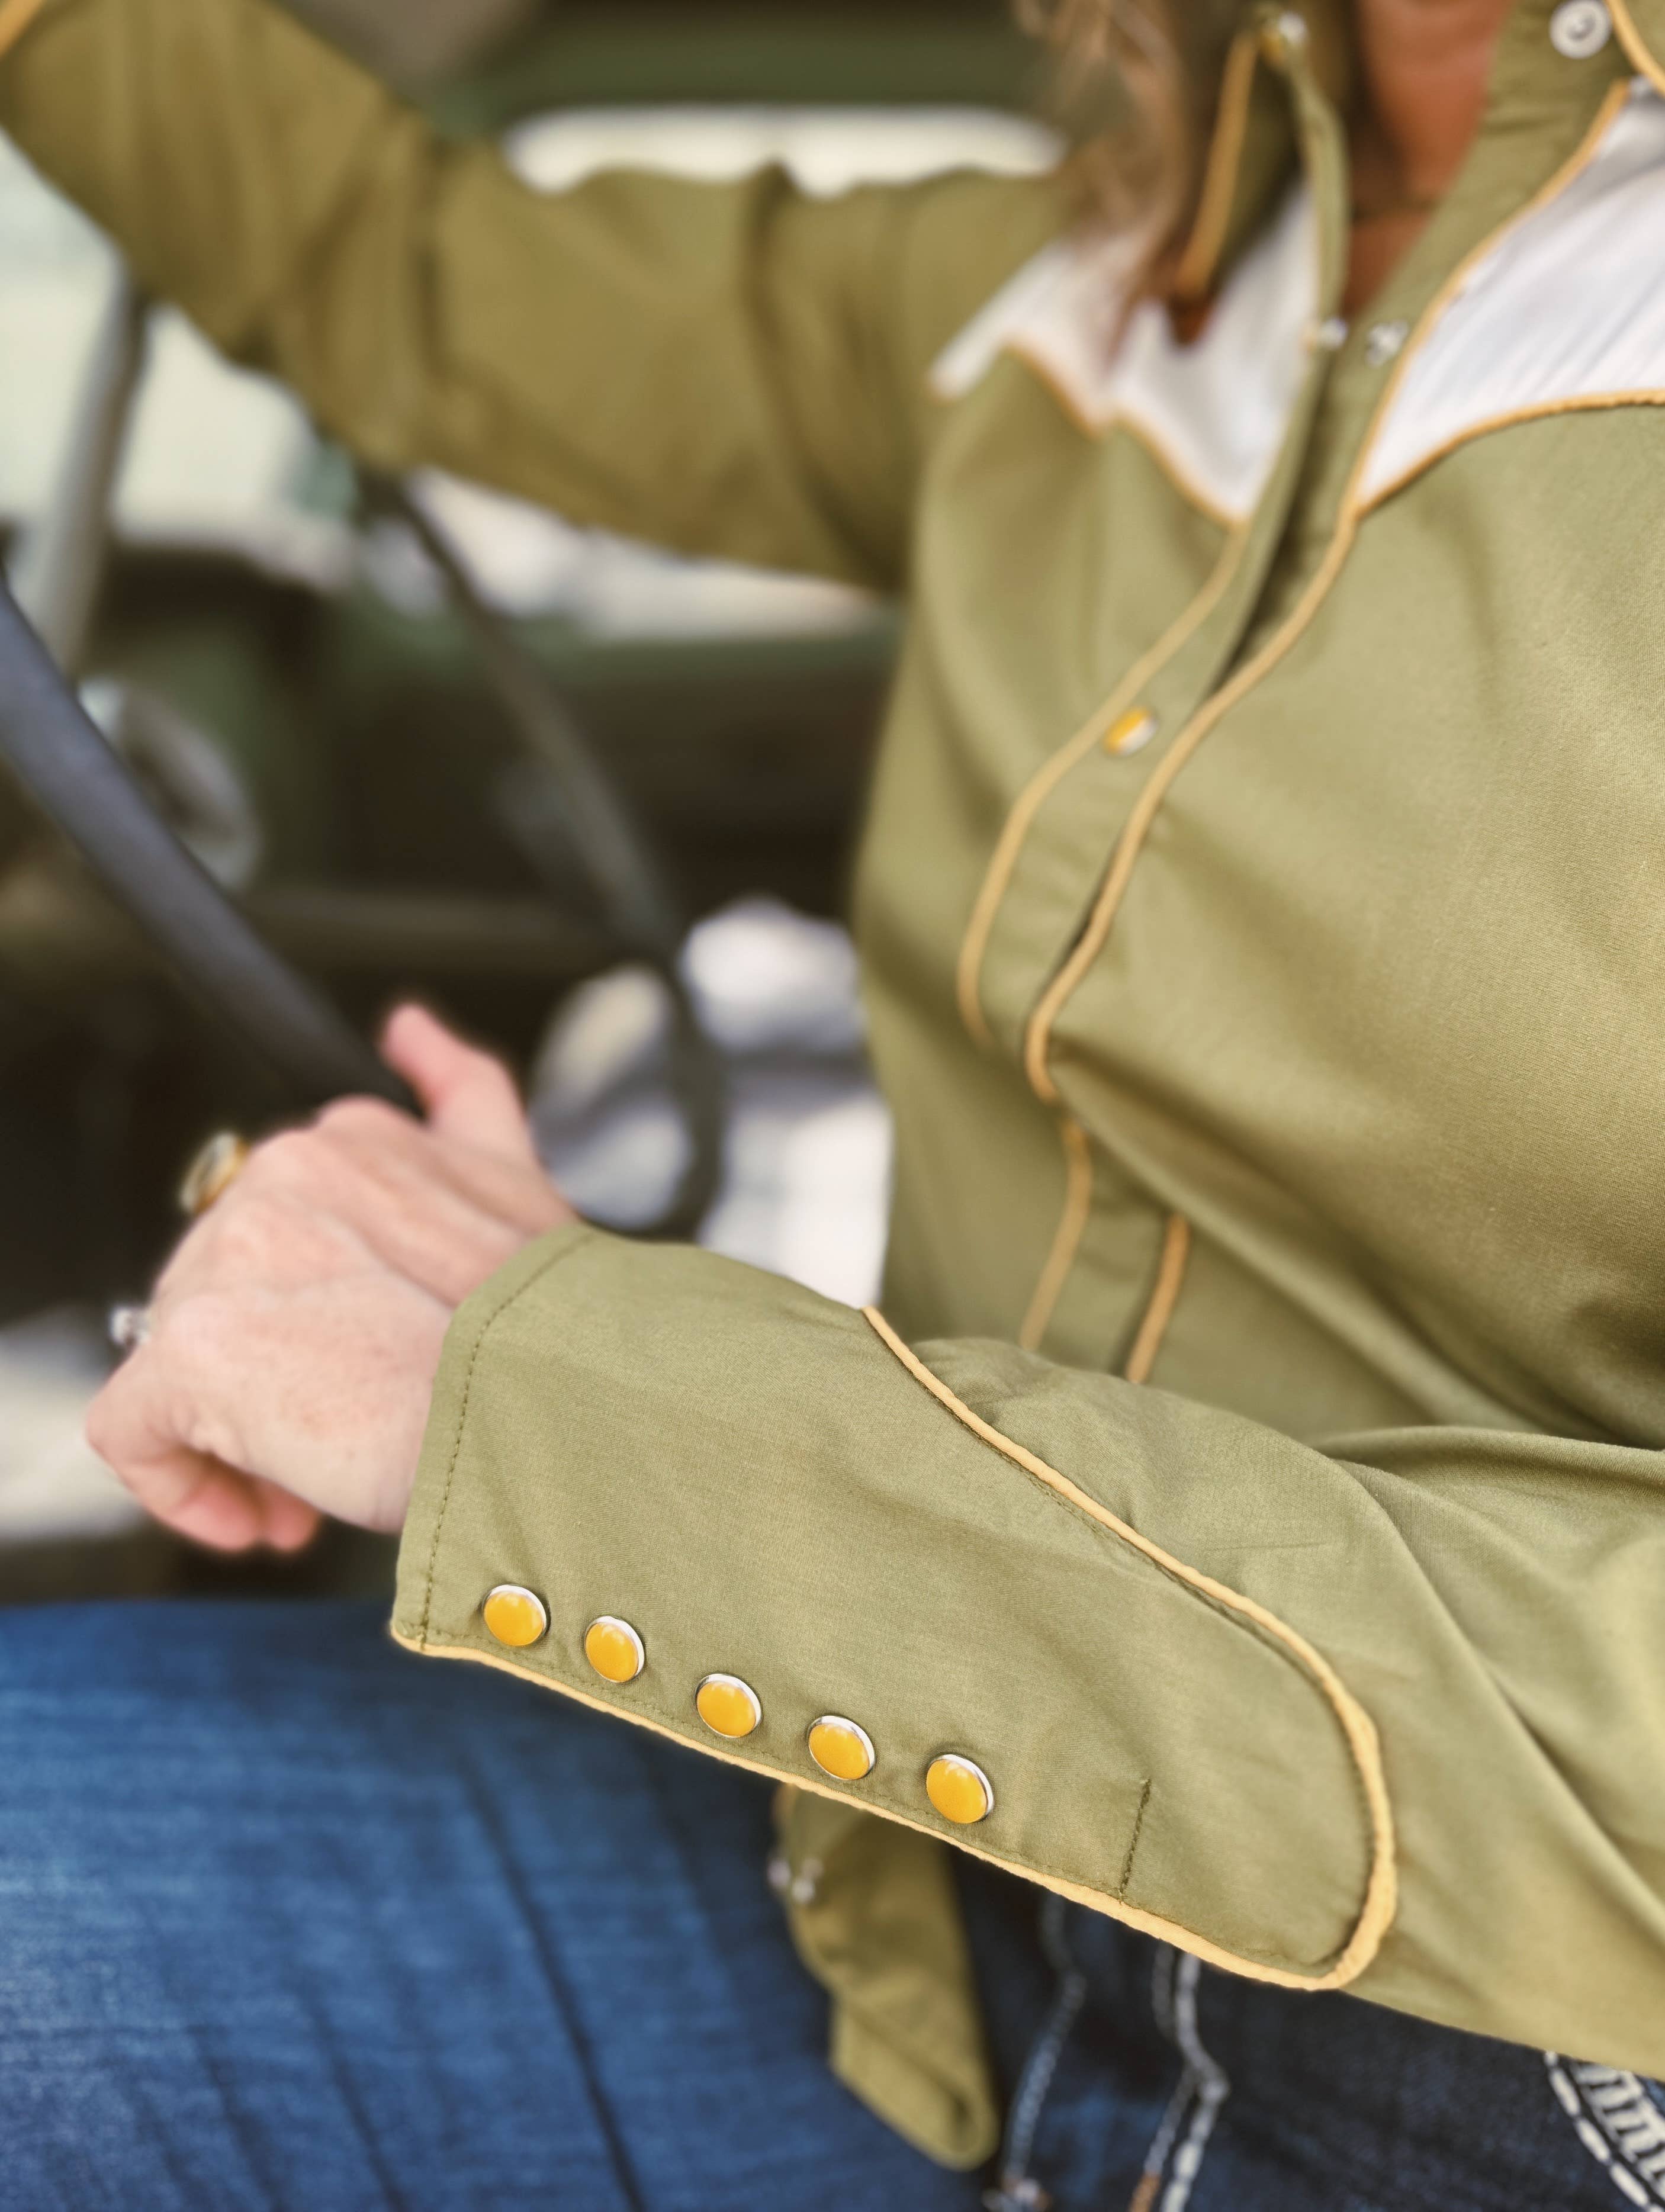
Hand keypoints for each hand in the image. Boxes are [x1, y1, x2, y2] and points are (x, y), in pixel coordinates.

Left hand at [86, 1005, 573, 1551]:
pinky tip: (266, 1513)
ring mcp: (239, 1250)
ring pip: (182, 1358)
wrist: (575, 1413)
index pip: (283, 1231)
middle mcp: (290, 1170)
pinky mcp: (198, 1346)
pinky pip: (134, 1426)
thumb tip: (408, 1028)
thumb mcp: (521, 1187)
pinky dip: (184, 1484)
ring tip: (322, 1491)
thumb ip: (460, 1096)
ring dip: (240, 1435)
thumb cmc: (562, 1329)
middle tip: (351, 1446)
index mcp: (355, 1139)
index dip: (317, 1314)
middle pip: (225, 1296)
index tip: (365, 1373)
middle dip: (277, 1377)